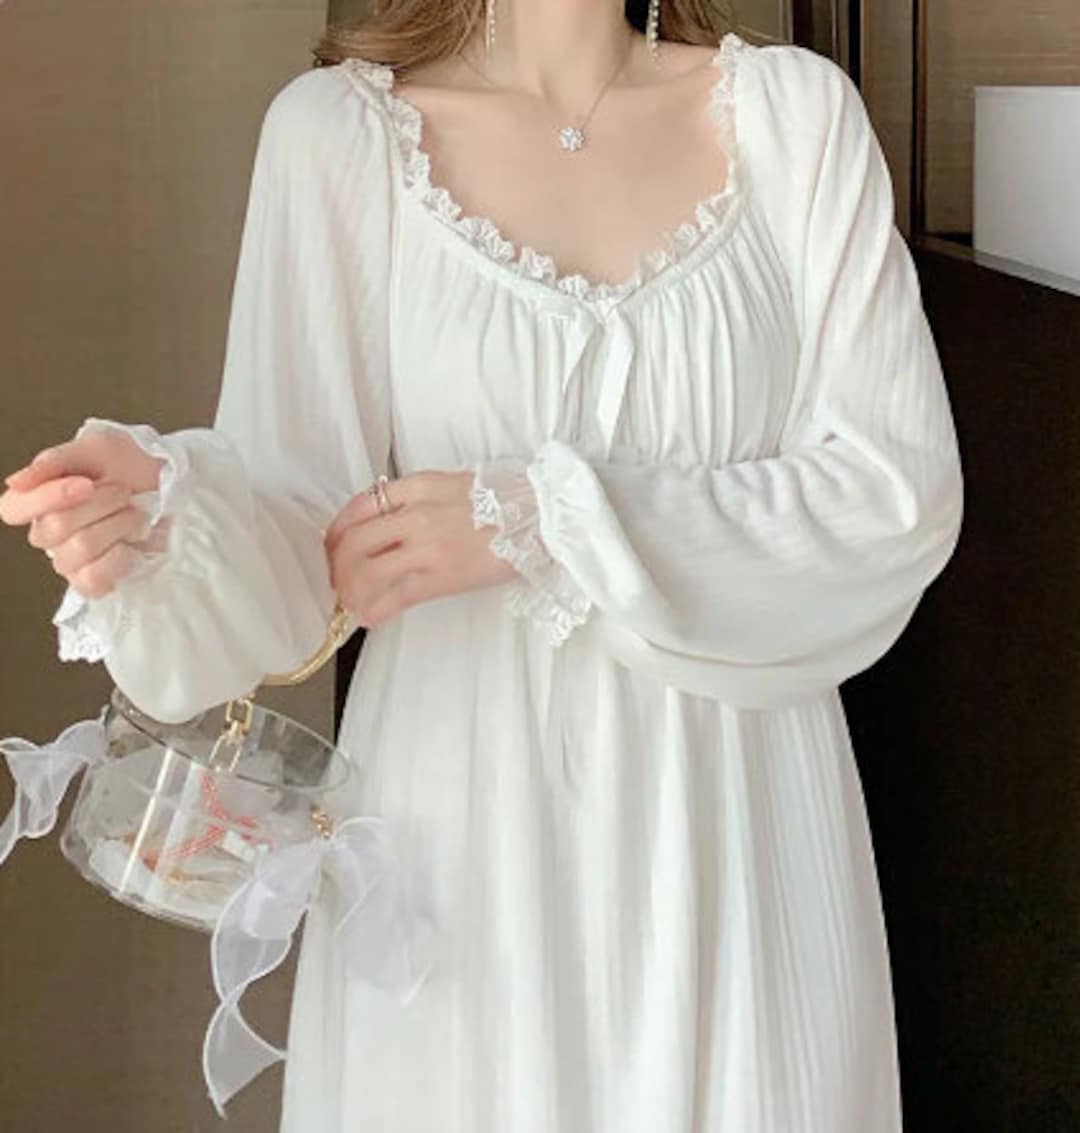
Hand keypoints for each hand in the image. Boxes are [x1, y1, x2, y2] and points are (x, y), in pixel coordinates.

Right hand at [0, 430, 167, 598]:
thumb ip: (54, 461)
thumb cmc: (130, 466)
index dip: (48, 498)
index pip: (13, 509)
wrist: (171, 485)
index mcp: (38, 499)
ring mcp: (69, 559)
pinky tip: (133, 545)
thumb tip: (15, 483)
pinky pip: (93, 579)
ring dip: (119, 527)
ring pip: (80, 550)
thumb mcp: (96, 449)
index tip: (86, 484)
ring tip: (136, 516)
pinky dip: (121, 559)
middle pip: (55, 528)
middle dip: (101, 505)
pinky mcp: (93, 581)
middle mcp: (48, 532)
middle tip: (124, 493)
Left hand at [323, 469, 517, 628]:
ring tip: (352, 602)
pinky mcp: (442, 576)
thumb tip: (392, 522)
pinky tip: (372, 618)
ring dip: (351, 591)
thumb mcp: (455, 485)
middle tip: (337, 580)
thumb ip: (421, 499)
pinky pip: (395, 596)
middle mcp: (416, 513)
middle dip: (336, 565)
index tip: (333, 546)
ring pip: (366, 570)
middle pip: (353, 540)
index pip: (359, 505)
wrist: (543, 517)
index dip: (337, 530)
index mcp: (419, 486)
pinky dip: (375, 609)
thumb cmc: (508, 502)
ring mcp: (428, 545)